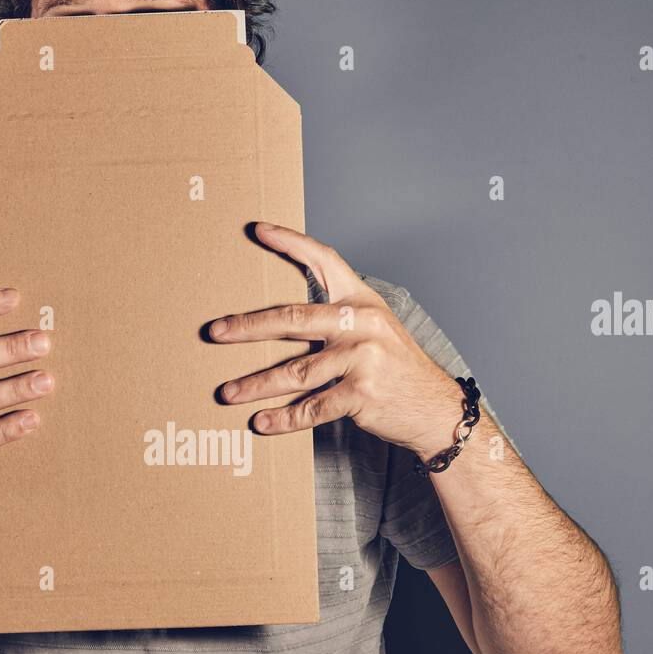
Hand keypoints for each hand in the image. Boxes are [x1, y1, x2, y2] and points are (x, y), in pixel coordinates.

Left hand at [210, 223, 467, 460]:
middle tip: (215, 332)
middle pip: (293, 319)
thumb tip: (288, 321)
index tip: (258, 231)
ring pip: (294, 372)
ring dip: (255, 384)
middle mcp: (362, 324)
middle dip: (248, 326)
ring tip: (227, 393)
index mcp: (363, 302)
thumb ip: (340, 320)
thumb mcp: (378, 332)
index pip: (324, 261)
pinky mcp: (361, 394)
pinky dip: (284, 418)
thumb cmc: (398, 371)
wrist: (437, 410)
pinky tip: (262, 422)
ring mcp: (362, 359)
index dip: (291, 243)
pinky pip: (312, 408)